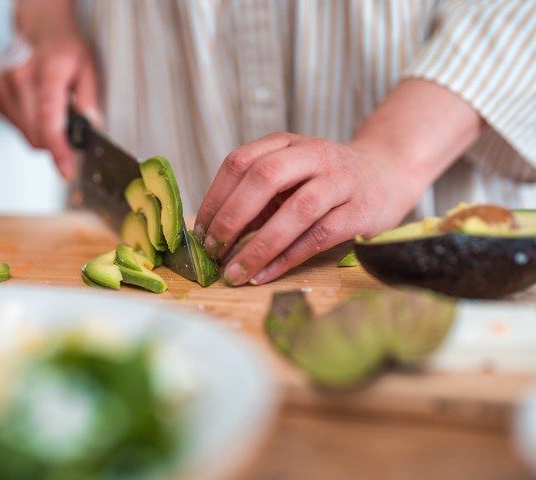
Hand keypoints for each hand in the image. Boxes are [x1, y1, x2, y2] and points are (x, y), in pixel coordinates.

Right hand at [0, 33, 100, 179]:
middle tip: (70, 123)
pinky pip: (16, 128)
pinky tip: (36, 105)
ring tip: (52, 107)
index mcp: (47, 69)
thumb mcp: (89, 68)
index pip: (48, 117)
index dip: (58, 148)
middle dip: (57, 140)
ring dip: (43, 132)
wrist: (40, 31)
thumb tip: (91, 125)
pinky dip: (30, 125)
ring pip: (26, 135)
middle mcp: (19, 76)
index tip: (66, 169)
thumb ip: (90, 98)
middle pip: (36, 133)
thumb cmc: (66, 51)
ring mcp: (2, 85)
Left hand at [194, 133, 417, 285]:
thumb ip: (254, 201)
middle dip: (232, 216)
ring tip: (234, 272)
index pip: (240, 161)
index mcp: (286, 144)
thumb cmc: (323, 183)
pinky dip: (287, 258)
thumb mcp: (287, 179)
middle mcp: (313, 155)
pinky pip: (319, 236)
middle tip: (213, 250)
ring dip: (259, 245)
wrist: (386, 176)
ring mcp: (340, 181)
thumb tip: (212, 237)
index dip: (215, 197)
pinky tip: (264, 275)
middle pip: (265, 177)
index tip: (200, 232)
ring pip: (297, 210)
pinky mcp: (360, 211)